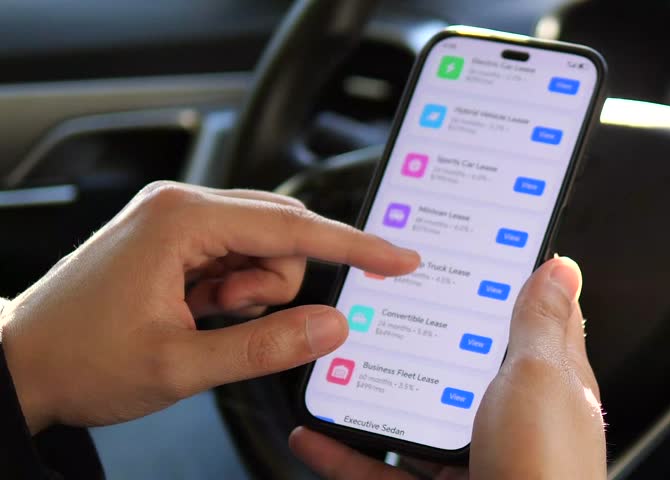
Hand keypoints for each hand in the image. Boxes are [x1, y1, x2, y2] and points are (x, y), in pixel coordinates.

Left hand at [0, 181, 419, 433]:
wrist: (20, 365)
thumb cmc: (80, 359)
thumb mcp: (180, 365)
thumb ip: (266, 346)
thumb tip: (331, 326)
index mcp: (183, 220)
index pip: (294, 228)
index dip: (355, 246)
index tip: (399, 257)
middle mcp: (182, 206)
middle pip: (281, 236)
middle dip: (274, 285)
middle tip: (227, 318)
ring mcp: (177, 221)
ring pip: (263, 249)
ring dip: (251, 292)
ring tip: (203, 319)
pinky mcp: (175, 240)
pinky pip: (237, 259)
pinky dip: (233, 291)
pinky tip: (197, 311)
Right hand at [289, 257, 605, 478]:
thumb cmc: (545, 472)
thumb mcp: (541, 378)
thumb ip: (541, 324)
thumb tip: (559, 269)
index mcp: (547, 383)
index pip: (525, 321)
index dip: (497, 285)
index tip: (458, 257)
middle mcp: (513, 419)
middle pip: (456, 367)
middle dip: (419, 340)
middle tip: (377, 308)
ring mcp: (475, 459)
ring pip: (413, 419)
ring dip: (372, 397)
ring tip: (336, 366)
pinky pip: (382, 471)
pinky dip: (344, 456)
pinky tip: (313, 437)